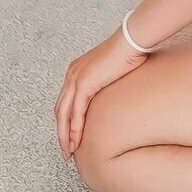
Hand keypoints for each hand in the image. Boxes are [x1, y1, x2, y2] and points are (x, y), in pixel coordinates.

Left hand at [53, 26, 148, 159]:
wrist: (132, 41)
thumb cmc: (129, 52)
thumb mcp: (113, 71)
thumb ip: (106, 83)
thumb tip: (114, 96)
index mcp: (76, 70)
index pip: (65, 101)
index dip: (66, 120)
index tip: (70, 136)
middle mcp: (72, 74)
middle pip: (60, 109)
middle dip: (61, 132)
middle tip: (66, 150)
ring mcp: (76, 78)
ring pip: (63, 114)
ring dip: (65, 135)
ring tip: (69, 151)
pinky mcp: (84, 84)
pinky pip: (76, 112)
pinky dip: (75, 129)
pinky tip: (77, 141)